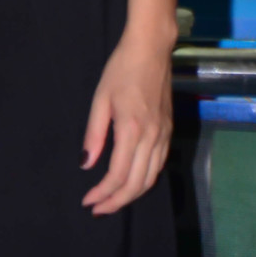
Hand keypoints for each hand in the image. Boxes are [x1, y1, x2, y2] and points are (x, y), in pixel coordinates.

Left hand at [81, 35, 172, 215]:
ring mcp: (164, 135)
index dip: (102, 193)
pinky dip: (145, 180)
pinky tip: (132, 180)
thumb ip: (94, 134)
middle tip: (98, 208)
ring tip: (113, 200)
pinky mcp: (169, 130)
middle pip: (136, 184)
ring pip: (151, 178)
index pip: (118, 175)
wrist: (151, 49)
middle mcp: (152, 138)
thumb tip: (86, 164)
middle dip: (116, 201)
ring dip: (132, 195)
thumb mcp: (100, 98)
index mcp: (132, 130)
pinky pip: (159, 165)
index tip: (88, 201)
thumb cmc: (121, 69)